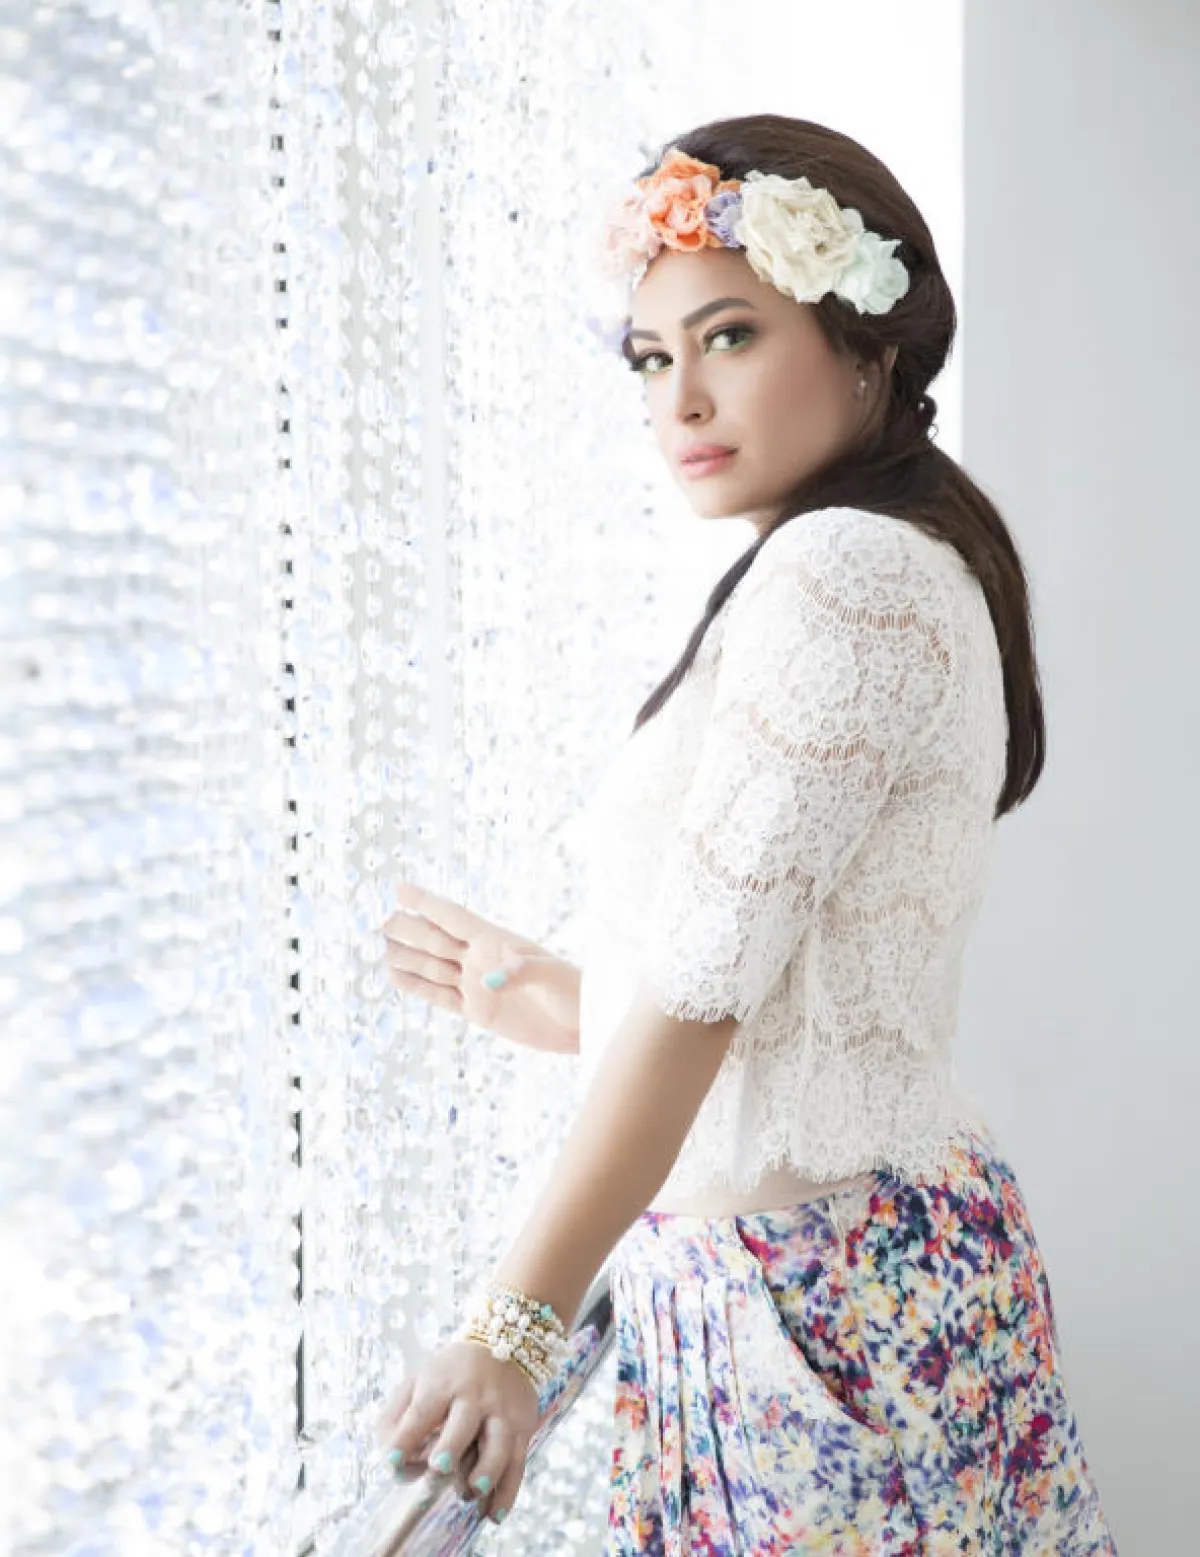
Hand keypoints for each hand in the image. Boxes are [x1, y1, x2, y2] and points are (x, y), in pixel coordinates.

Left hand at [375, 1338, 539, 1525]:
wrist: (504, 1343)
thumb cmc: (450, 1374)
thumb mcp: (419, 1380)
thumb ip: (397, 1418)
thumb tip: (391, 1460)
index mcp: (442, 1384)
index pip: (421, 1412)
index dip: (406, 1439)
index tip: (393, 1463)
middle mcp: (475, 1396)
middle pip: (464, 1422)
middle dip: (452, 1445)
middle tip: (439, 1466)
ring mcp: (501, 1412)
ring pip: (498, 1444)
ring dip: (485, 1471)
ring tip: (470, 1492)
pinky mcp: (522, 1427)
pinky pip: (517, 1463)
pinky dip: (508, 1492)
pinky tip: (494, 1514)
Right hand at [381, 879, 574, 1051]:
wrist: (584, 1024)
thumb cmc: (576, 992)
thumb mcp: (554, 977)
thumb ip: (523, 972)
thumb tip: (490, 978)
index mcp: (499, 941)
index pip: (455, 917)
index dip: (426, 902)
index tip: (398, 887)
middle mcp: (482, 958)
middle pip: (437, 939)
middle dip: (411, 929)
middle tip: (383, 921)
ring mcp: (477, 984)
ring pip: (433, 966)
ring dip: (408, 955)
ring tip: (383, 944)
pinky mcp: (477, 1010)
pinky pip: (439, 996)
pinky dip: (416, 986)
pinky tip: (395, 975)